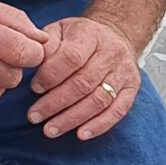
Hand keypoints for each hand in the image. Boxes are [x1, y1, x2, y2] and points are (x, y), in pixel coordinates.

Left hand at [29, 13, 142, 139]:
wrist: (116, 36)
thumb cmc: (80, 37)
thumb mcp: (61, 30)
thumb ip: (47, 44)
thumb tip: (33, 63)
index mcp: (92, 35)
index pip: (72, 58)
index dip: (51, 76)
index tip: (34, 88)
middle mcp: (112, 53)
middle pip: (83, 83)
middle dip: (56, 103)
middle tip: (35, 116)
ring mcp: (124, 72)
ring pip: (98, 100)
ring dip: (72, 118)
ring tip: (50, 130)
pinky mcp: (132, 88)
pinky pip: (117, 111)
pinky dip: (99, 125)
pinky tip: (81, 134)